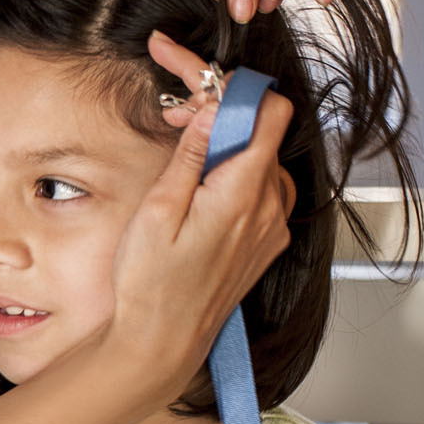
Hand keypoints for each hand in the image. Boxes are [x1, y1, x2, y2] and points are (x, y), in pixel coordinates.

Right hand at [105, 32, 294, 398]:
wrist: (161, 342)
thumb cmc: (152, 285)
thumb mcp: (158, 210)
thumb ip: (191, 155)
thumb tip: (211, 110)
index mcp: (244, 193)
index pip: (269, 112)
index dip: (235, 87)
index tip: (198, 81)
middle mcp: (270, 208)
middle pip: (262, 132)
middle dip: (220, 113)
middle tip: (173, 117)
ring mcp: (271, 227)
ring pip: (262, 158)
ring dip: (225, 143)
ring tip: (181, 153)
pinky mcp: (264, 242)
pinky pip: (261, 188)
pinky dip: (234, 173)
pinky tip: (196, 185)